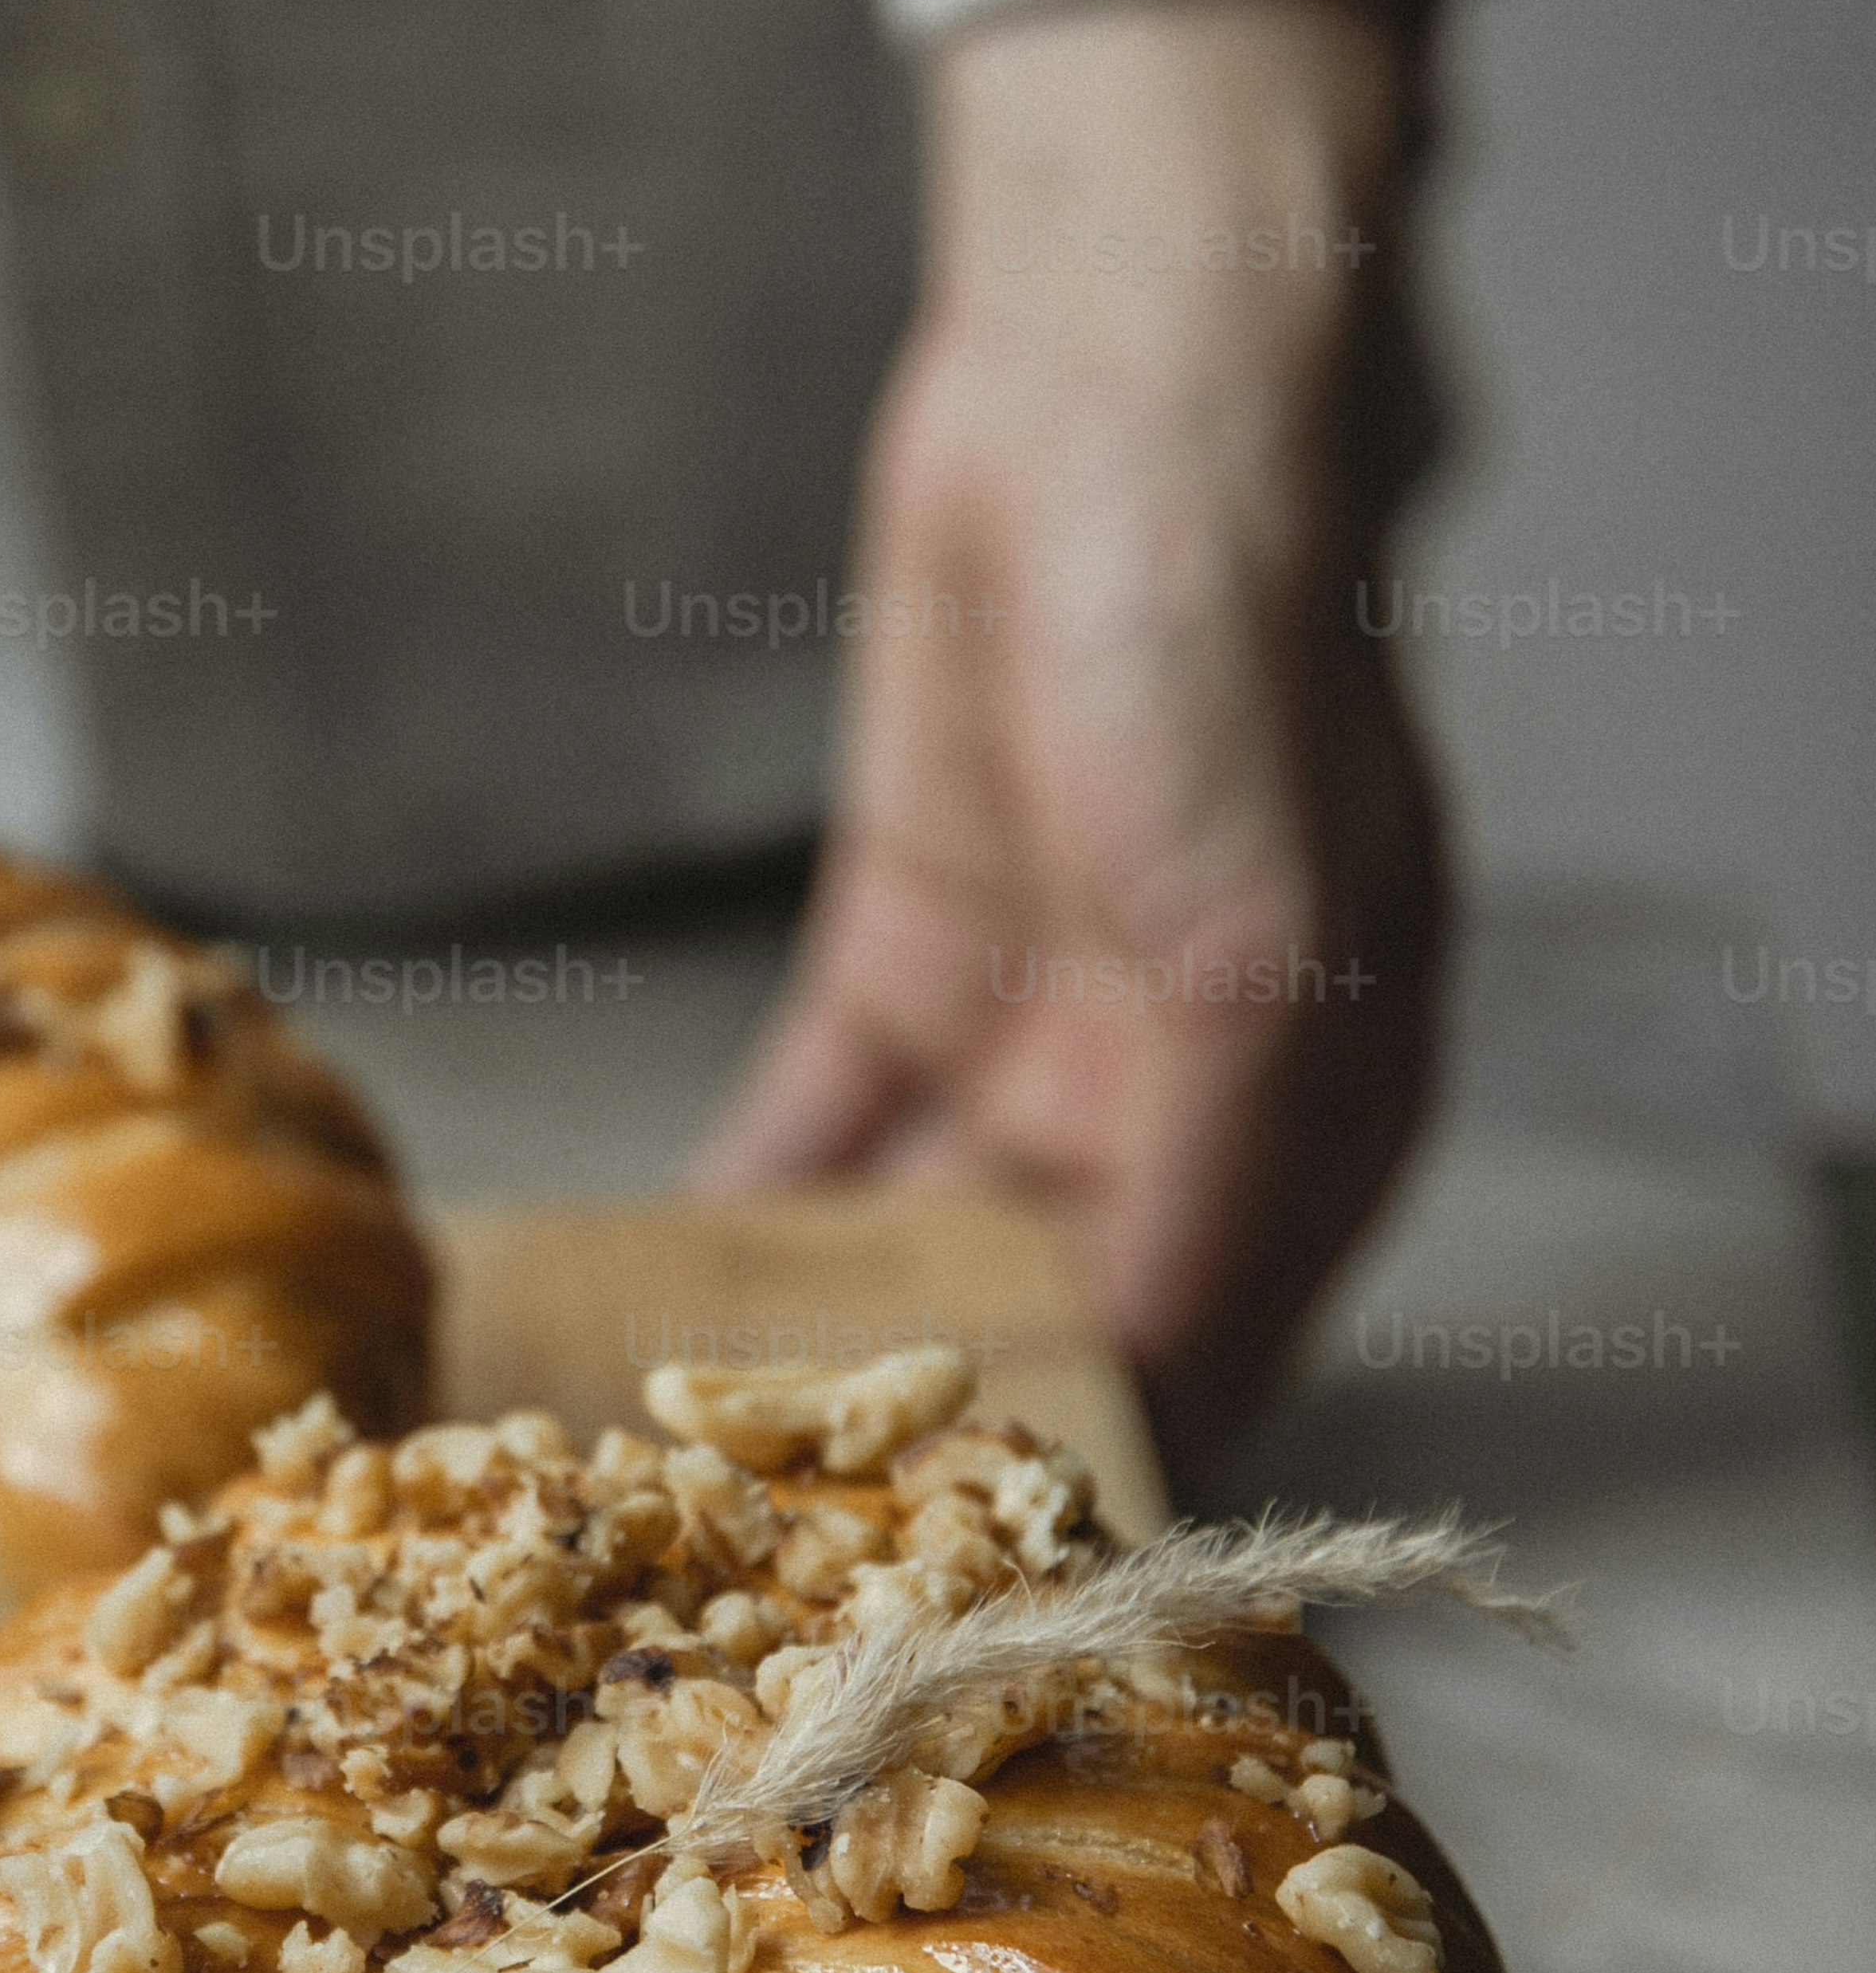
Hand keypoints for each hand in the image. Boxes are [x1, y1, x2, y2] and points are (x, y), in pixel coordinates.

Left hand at [690, 0, 1448, 1476]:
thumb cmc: (1225, 640)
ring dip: (813, 1316)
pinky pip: (825, 1118)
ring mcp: (1047, 1014)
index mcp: (1322, 1113)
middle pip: (1041, 1308)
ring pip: (921, 1227)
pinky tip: (650, 1285)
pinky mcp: (920, 938)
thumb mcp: (1252, 950)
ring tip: (674, 1428)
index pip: (1205, 1354)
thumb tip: (1153, 1399)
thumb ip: (1211, 1182)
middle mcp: (1187, 1090)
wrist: (1113, 380)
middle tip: (756, 1534)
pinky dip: (748, 1199)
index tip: (949, 1593)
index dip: (1086, 1471)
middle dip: (917, 1412)